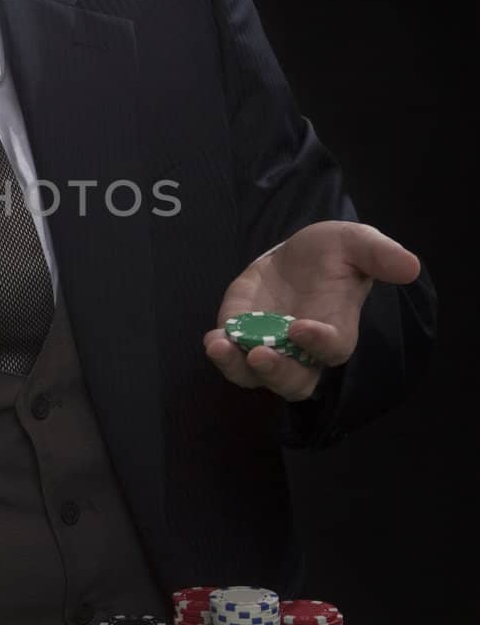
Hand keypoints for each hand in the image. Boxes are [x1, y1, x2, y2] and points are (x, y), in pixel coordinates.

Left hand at [204, 220, 420, 401]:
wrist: (297, 253)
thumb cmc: (333, 253)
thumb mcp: (355, 242)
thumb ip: (378, 254)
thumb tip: (410, 266)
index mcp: (336, 330)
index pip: (332, 350)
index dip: (319, 343)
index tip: (302, 328)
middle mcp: (302, 350)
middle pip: (293, 381)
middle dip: (276, 372)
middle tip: (260, 355)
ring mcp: (269, 346)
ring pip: (255, 376)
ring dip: (237, 368)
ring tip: (221, 348)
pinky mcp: (241, 336)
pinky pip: (231, 356)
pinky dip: (221, 351)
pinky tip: (213, 339)